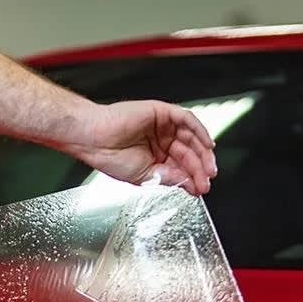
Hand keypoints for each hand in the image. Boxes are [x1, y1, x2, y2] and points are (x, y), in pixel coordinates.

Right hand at [69, 101, 217, 194]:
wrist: (94, 140)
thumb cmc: (109, 156)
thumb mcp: (145, 176)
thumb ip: (168, 177)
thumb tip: (188, 184)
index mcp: (154, 156)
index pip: (180, 166)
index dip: (192, 178)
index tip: (200, 189)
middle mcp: (160, 140)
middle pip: (189, 153)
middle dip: (200, 168)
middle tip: (206, 182)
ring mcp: (162, 126)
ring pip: (190, 138)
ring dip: (202, 153)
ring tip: (208, 169)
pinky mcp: (161, 112)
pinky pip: (187, 120)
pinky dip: (199, 131)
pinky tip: (207, 144)